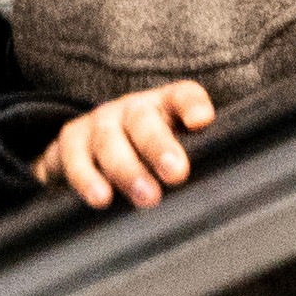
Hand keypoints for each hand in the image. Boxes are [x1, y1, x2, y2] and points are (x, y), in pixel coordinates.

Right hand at [38, 81, 212, 211]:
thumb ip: (197, 160)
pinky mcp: (70, 141)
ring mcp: (99, 123)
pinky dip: (86, 178)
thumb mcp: (175, 151)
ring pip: (110, 141)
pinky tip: (100, 198)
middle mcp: (132, 109)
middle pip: (144, 120)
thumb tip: (225, 190)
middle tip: (176, 173)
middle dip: (159, 146)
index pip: (182, 96)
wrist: (89, 152)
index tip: (202, 121)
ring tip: (145, 196)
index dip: (192, 105)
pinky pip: (74, 158)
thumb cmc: (147, 158)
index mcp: (164, 106)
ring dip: (126, 169)